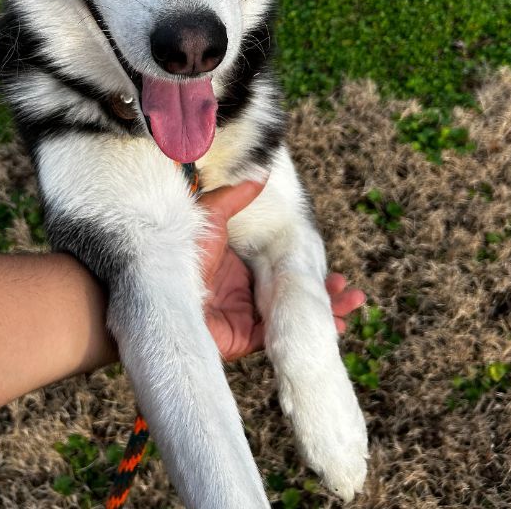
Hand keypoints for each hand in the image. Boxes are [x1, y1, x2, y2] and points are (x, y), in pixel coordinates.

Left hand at [197, 181, 365, 360]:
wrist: (159, 293)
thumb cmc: (179, 252)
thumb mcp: (210, 216)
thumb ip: (236, 198)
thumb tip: (261, 173)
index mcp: (237, 263)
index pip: (277, 264)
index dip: (302, 262)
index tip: (325, 257)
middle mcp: (244, 290)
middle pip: (291, 291)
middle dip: (321, 290)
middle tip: (348, 287)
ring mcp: (247, 315)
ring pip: (294, 313)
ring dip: (324, 310)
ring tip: (352, 304)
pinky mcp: (247, 338)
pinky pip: (285, 335)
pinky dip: (309, 330)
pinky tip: (335, 326)